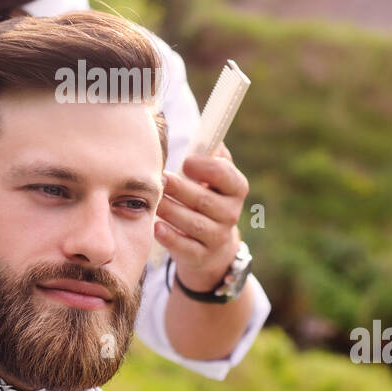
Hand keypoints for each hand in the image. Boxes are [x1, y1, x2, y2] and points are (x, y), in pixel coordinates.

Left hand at [153, 142, 248, 292]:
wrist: (212, 245)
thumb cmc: (206, 199)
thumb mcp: (214, 178)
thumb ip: (212, 156)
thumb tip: (209, 134)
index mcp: (236, 189)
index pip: (226, 175)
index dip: (206, 167)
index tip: (185, 162)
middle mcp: (231, 214)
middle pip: (205, 200)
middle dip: (180, 188)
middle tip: (160, 179)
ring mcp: (218, 237)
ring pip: (194, 223)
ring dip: (171, 210)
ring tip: (155, 200)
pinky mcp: (202, 256)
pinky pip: (186, 247)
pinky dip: (170, 237)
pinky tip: (156, 227)